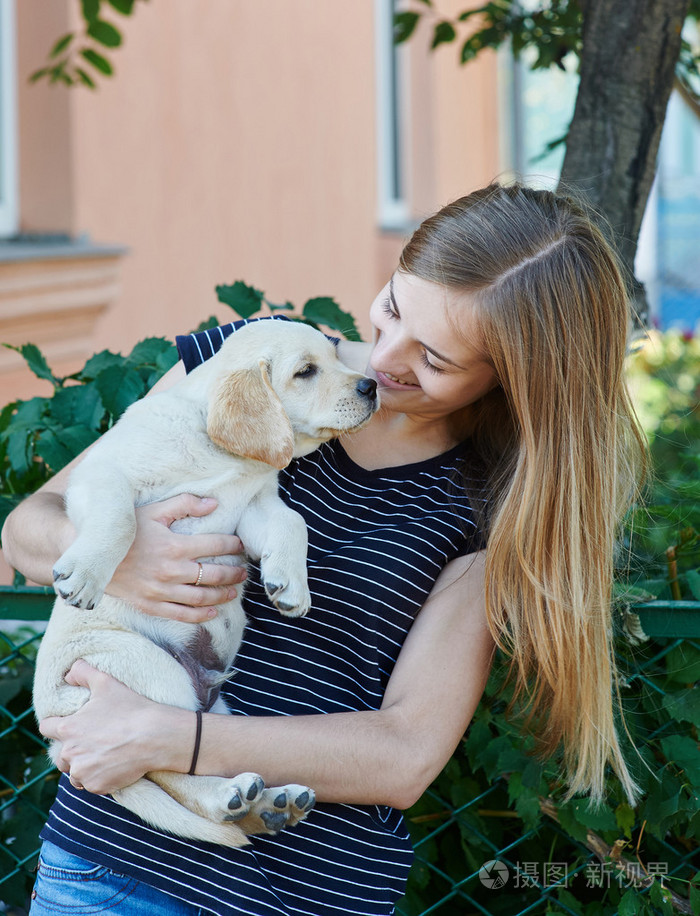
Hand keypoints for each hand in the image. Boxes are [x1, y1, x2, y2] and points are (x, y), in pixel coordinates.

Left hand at [39, 661, 185, 793]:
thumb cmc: (131, 709)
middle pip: (60, 754)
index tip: (70, 723)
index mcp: (68, 728)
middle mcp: (70, 753)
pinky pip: (90, 784)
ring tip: (103, 754)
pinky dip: (98, 777)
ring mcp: (83, 772)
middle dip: (72, 748)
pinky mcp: (97, 786)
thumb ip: (83, 673)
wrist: (155, 737)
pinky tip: (113, 765)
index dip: (57, 724)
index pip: (46, 728)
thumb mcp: (106, 682)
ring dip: (83, 765)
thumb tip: (69, 672)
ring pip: (74, 772)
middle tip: (92, 741)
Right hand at [105, 493, 246, 621]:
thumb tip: (213, 503)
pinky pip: (181, 615)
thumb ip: (185, 504)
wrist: (91, 556)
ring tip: (234, 591)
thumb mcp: (153, 511)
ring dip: (222, 595)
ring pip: (202, 597)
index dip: (233, 544)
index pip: (216, 545)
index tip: (241, 544)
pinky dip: (200, 615)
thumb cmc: (124, 531)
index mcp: (175, 546)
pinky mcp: (150, 605)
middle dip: (234, 573)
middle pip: (214, 575)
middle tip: (244, 571)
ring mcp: (161, 591)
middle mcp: (171, 571)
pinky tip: (212, 612)